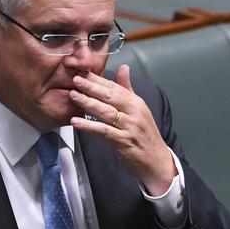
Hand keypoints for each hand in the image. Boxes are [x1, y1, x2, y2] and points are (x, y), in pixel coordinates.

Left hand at [69, 64, 176, 195]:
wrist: (156, 161)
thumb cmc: (144, 135)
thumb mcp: (138, 109)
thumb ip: (127, 89)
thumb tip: (123, 67)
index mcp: (136, 103)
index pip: (115, 87)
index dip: (98, 79)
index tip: (83, 71)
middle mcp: (134, 112)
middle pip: (110, 96)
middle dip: (91, 87)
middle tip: (75, 79)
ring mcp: (129, 127)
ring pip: (106, 112)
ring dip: (88, 103)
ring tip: (73, 95)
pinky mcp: (123, 142)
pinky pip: (103, 131)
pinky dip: (89, 126)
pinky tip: (76, 122)